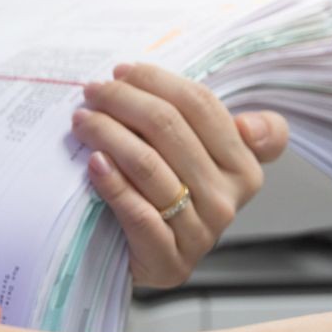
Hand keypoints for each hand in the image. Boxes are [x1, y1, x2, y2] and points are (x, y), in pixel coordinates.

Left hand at [71, 64, 289, 287]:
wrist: (146, 258)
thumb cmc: (169, 197)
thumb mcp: (207, 159)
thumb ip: (229, 130)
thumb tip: (249, 125)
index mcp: (245, 168)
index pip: (202, 107)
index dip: (158, 81)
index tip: (124, 73)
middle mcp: (228, 199)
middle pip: (169, 128)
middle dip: (123, 100)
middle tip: (92, 92)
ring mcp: (200, 232)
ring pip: (148, 165)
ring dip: (106, 133)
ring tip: (82, 121)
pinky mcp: (169, 259)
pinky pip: (137, 212)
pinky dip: (111, 183)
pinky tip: (92, 163)